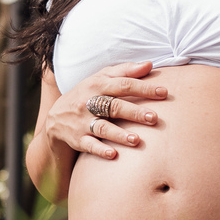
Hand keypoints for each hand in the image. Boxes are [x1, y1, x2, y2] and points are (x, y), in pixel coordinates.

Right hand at [44, 61, 166, 160]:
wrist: (55, 117)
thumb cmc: (86, 94)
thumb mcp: (101, 78)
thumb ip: (125, 71)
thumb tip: (149, 65)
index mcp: (98, 85)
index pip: (123, 85)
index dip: (143, 88)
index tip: (164, 93)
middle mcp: (89, 103)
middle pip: (114, 106)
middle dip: (134, 112)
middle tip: (154, 118)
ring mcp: (83, 122)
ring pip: (102, 128)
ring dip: (119, 134)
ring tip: (136, 140)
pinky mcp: (78, 139)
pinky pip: (89, 145)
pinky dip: (100, 150)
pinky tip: (113, 154)